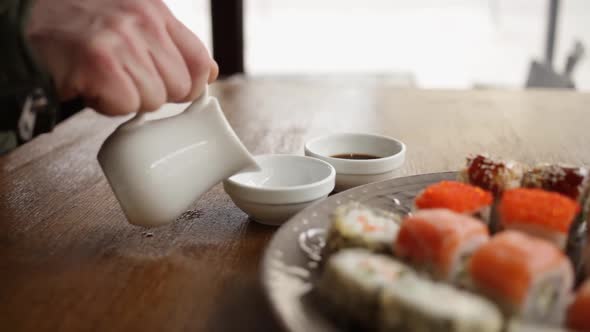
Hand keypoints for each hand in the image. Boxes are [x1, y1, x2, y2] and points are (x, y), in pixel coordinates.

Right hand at [25, 0, 217, 114]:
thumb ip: (171, 44)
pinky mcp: (100, 62)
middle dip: (153, 92)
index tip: (175, 89)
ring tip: (103, 77)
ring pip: (154, 100)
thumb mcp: (131, 21)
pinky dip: (107, 104)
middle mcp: (142, 21)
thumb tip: (209, 74)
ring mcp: (121, 40)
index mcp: (154, 10)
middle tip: (124, 77)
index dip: (192, 84)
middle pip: (180, 87)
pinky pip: (127, 106)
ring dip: (127, 98)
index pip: (200, 60)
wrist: (26, 23)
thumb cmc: (80, 27)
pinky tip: (90, 84)